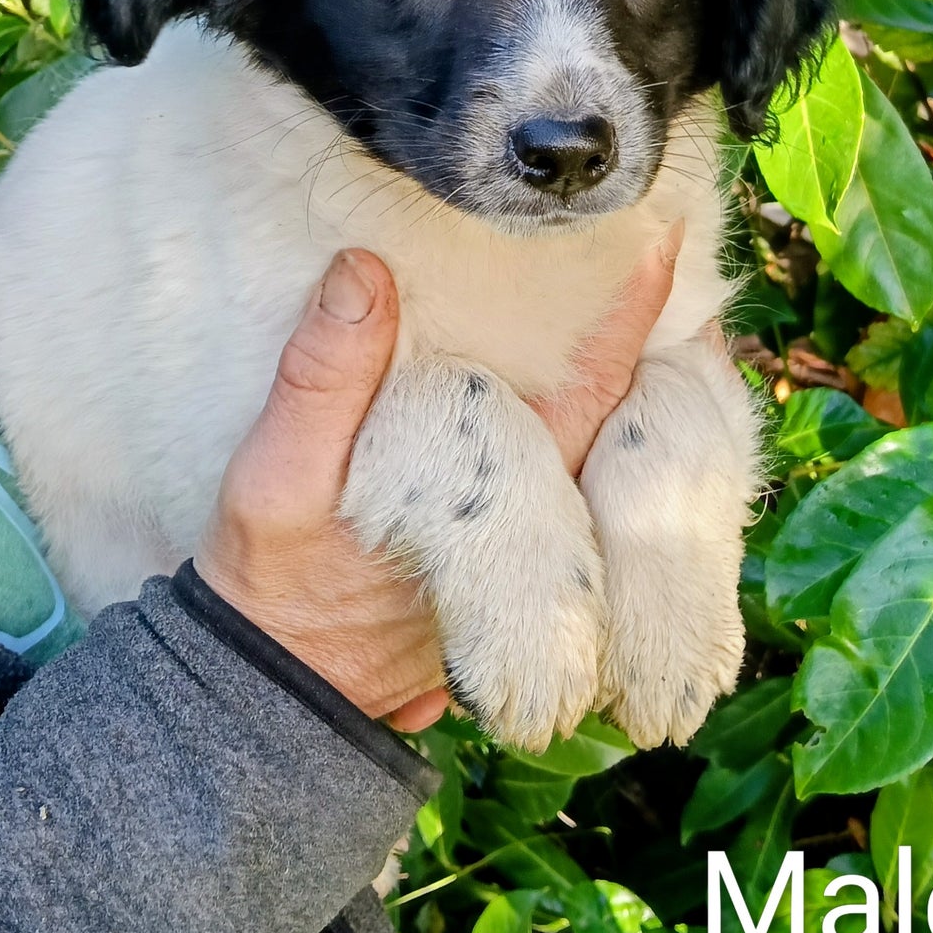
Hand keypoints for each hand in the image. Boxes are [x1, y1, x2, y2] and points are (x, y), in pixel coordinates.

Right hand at [195, 233, 680, 730]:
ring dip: (613, 380)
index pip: (588, 387)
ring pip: (591, 452)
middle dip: (642, 338)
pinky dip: (571, 420)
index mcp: (502, 492)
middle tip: (659, 252)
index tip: (661, 243)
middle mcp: (536, 526)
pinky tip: (558, 379)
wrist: (271, 689)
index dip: (628, 315)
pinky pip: (558, 479)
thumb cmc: (276, 581)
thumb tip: (366, 271)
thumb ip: (325, 376)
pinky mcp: (498, 560)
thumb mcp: (279, 473)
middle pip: (613, 417)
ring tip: (627, 303)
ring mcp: (524, 548)